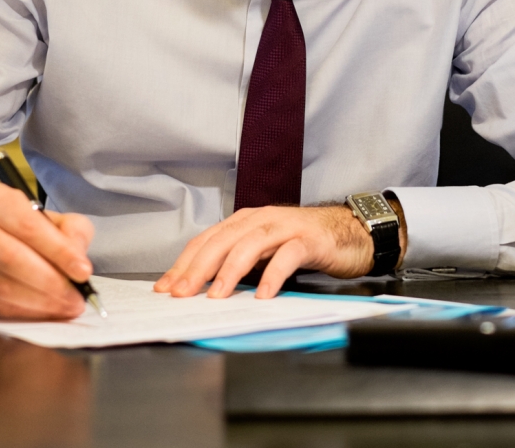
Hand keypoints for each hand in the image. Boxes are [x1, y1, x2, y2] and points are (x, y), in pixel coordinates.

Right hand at [0, 183, 95, 318]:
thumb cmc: (22, 228)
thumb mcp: (52, 219)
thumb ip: (72, 232)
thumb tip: (78, 261)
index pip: (27, 225)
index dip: (58, 251)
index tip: (83, 272)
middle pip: (10, 257)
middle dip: (50, 282)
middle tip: (76, 299)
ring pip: (0, 286)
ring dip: (38, 302)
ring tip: (64, 307)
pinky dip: (22, 312)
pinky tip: (43, 312)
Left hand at [153, 203, 404, 299]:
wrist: (349, 232)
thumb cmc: (302, 244)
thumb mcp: (263, 253)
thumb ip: (238, 264)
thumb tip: (202, 289)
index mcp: (244, 222)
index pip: (206, 241)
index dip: (183, 264)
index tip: (165, 287)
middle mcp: (260, 220)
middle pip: (221, 242)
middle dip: (197, 269)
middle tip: (181, 293)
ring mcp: (285, 227)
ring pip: (249, 245)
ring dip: (229, 272)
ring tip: (216, 295)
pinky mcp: (309, 240)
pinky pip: (287, 256)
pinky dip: (272, 275)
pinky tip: (263, 295)